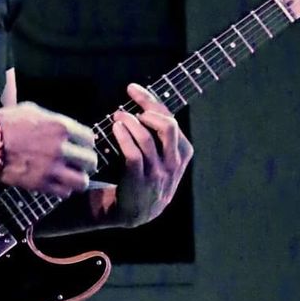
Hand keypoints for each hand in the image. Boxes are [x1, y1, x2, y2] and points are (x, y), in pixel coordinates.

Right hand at [0, 101, 97, 196]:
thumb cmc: (8, 123)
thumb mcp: (34, 111)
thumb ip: (54, 121)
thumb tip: (66, 129)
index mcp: (61, 127)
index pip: (90, 139)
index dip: (87, 144)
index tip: (82, 147)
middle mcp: (60, 148)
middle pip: (90, 161)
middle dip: (87, 163)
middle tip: (81, 164)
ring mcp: (51, 168)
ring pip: (81, 182)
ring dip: (78, 179)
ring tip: (72, 177)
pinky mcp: (40, 184)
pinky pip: (63, 193)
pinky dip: (63, 190)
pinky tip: (57, 183)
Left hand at [111, 82, 192, 227]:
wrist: (137, 211)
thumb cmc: (147, 175)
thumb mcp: (163, 156)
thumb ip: (160, 134)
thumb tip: (145, 102)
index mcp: (183, 153)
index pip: (171, 120)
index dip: (151, 101)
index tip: (133, 89)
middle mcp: (174, 163)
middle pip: (167, 126)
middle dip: (145, 109)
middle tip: (126, 106)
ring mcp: (158, 174)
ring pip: (147, 139)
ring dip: (130, 123)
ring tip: (117, 117)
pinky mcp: (140, 181)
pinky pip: (133, 154)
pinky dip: (124, 138)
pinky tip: (116, 129)